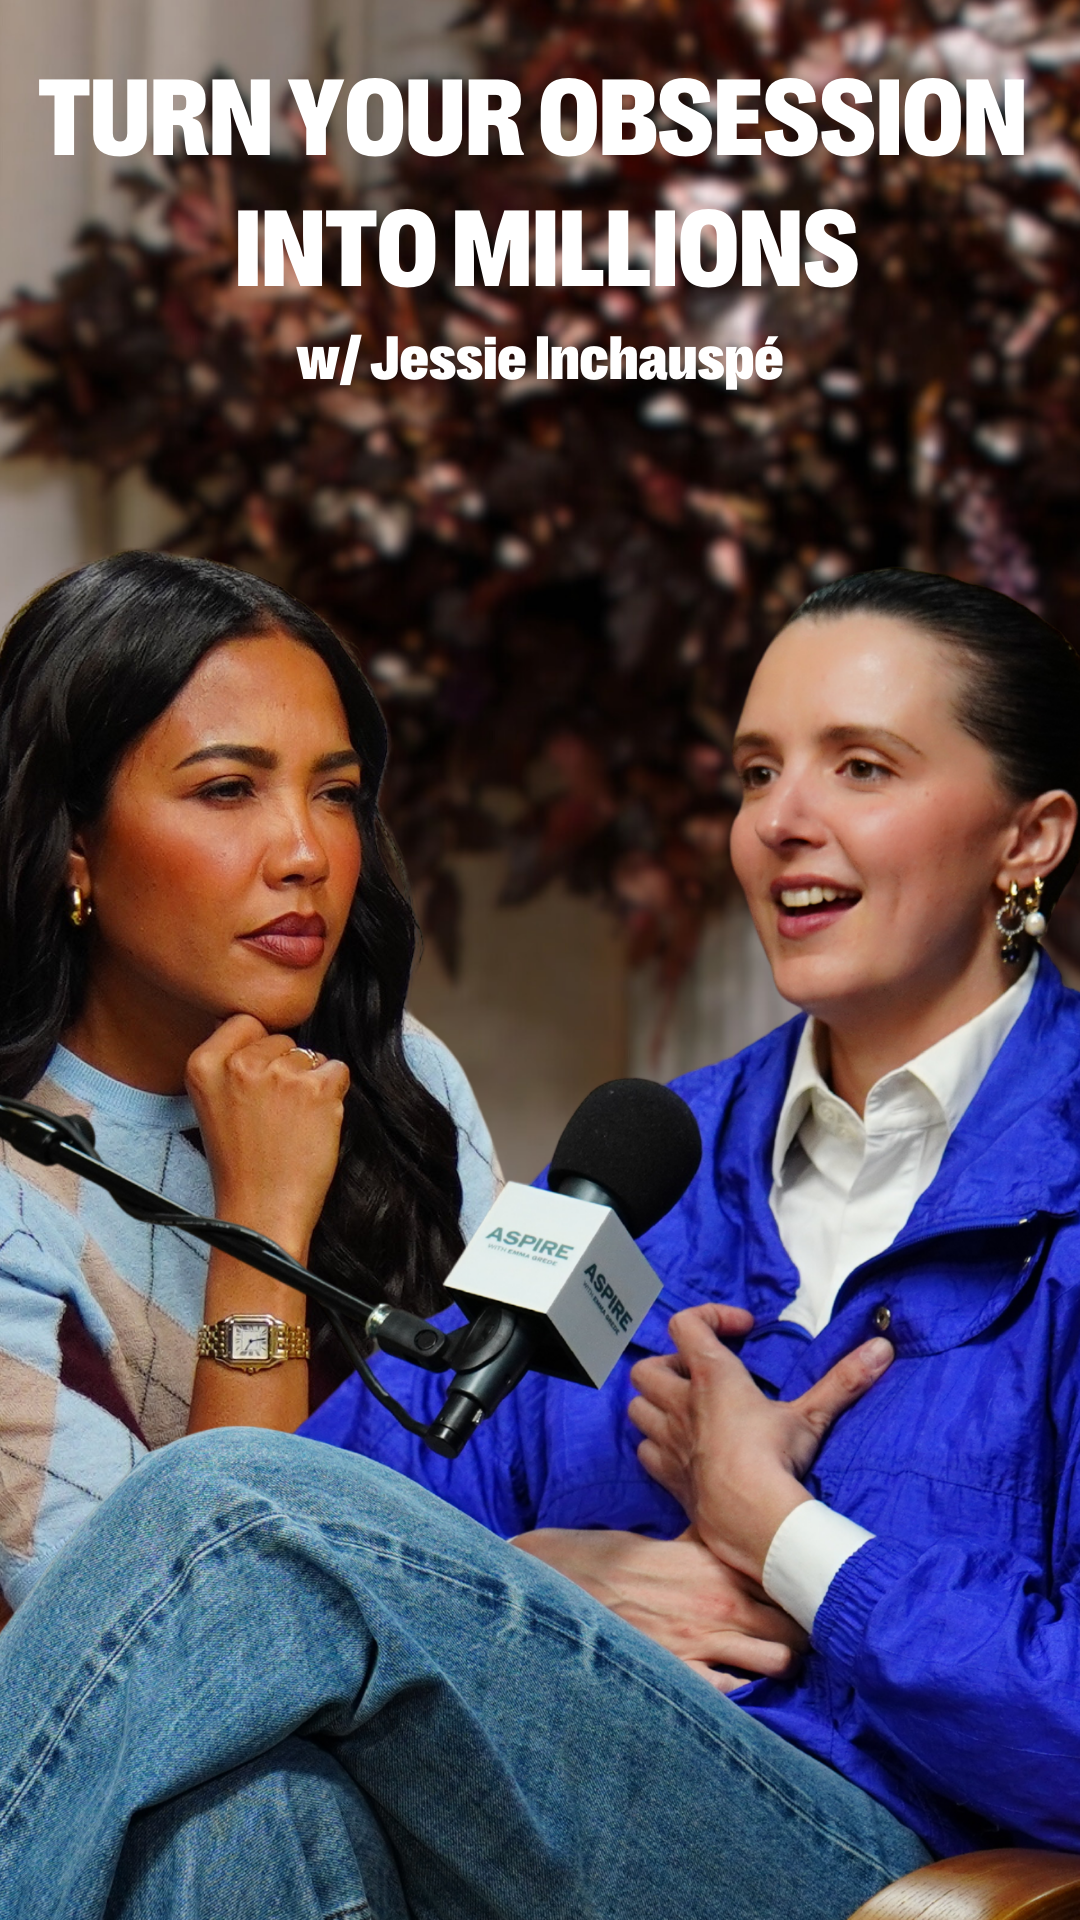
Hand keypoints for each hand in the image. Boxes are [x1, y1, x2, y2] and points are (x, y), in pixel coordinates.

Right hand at [185, 1015, 349, 1261]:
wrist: (261, 1212)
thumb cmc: (240, 1165)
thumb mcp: (212, 1104)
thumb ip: (228, 1065)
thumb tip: (256, 1028)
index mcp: (204, 1065)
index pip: (244, 1022)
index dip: (258, 1050)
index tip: (257, 1083)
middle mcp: (239, 1064)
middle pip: (281, 1039)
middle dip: (285, 1068)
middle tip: (274, 1115)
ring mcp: (280, 1075)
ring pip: (311, 1056)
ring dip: (310, 1084)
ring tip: (292, 1124)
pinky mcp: (316, 1090)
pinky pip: (337, 1071)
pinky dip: (334, 1095)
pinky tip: (313, 1125)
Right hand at [511, 1525, 807, 1692]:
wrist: (562, 1581)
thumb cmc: (615, 1559)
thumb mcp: (674, 1541)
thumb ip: (716, 1548)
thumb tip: (751, 1542)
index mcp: (720, 1564)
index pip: (792, 1582)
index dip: (809, 1594)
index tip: (816, 1600)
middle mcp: (721, 1602)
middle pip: (797, 1627)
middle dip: (806, 1636)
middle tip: (804, 1640)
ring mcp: (702, 1640)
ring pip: (778, 1662)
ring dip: (780, 1665)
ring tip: (773, 1665)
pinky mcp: (680, 1672)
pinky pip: (735, 1694)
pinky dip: (743, 1693)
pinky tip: (736, 1686)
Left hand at [628, 1303, 893, 1582]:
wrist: (752, 1522)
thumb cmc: (778, 1462)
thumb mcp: (812, 1416)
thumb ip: (844, 1380)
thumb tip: (882, 1348)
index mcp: (713, 1377)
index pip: (686, 1323)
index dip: (710, 1315)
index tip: (742, 1329)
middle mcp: (681, 1404)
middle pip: (648, 1366)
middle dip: (670, 1366)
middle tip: (703, 1377)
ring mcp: (668, 1441)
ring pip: (637, 1407)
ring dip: (657, 1404)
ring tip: (688, 1410)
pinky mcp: (667, 1475)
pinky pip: (645, 1450)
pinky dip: (657, 1445)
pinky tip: (683, 1450)